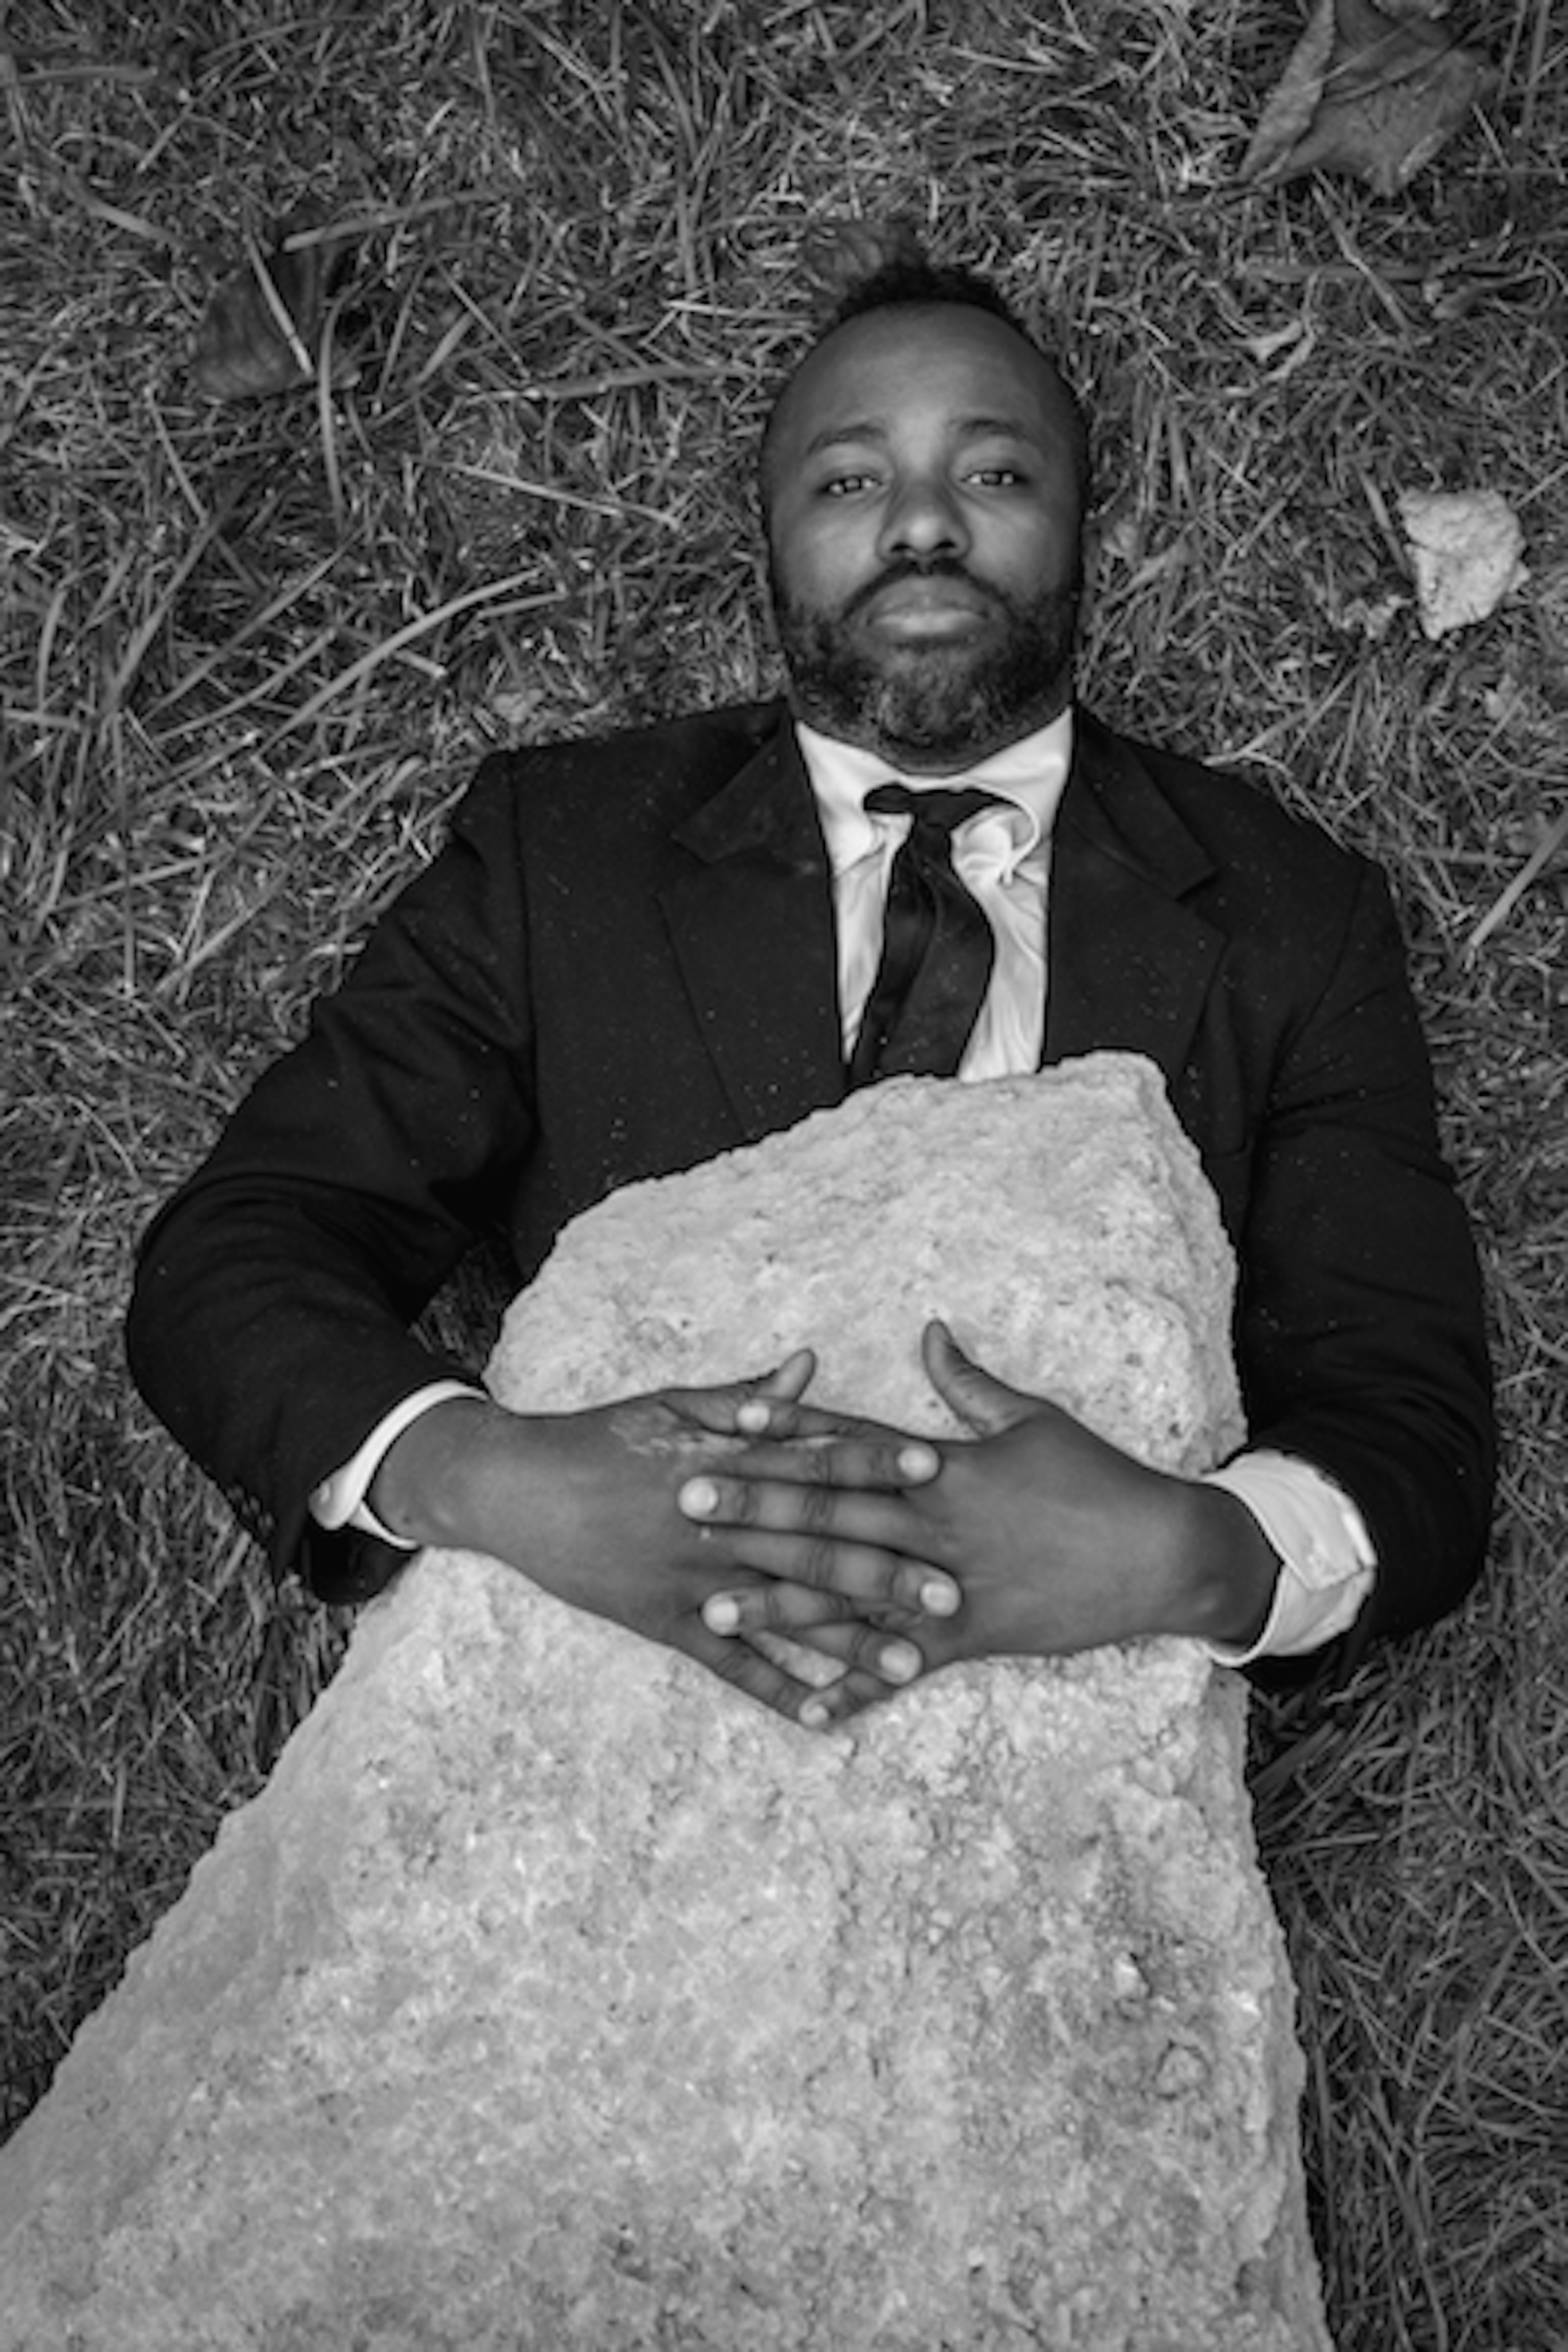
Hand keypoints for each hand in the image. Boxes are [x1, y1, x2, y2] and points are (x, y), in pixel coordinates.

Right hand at [368, 1352, 958, 1730]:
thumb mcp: (673, 1403)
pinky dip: (774, 1691)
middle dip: (886, 1571)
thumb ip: (748, 1396)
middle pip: (814, 1547)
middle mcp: (716, 1521)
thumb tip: (811, 1368)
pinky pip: (728, 1665)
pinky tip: (823, 1717)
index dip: (876, 1465)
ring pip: (783, 1615)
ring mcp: (692, 1577)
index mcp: (723, 1459)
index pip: (814, 1461)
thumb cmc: (603, 1438)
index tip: (937, 1473)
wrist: (519, 1489)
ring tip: (912, 1668)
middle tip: (953, 1593)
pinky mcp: (665, 1621)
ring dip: (849, 1644)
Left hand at [679, 1321, 1278, 1671]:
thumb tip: (928, 1331)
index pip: (851, 1439)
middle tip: (685, 1500)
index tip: (729, 1417)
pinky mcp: (967, 1638)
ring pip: (848, 1595)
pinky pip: (900, 1669)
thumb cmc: (1095, 1479)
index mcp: (942, 1465)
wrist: (1160, 1553)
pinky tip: (805, 1712)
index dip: (789, 1426)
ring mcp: (946, 1585)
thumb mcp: (1033, 1419)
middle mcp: (933, 1524)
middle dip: (755, 1505)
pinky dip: (854, 1692)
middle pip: (829, 1510)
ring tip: (713, 1607)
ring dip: (778, 1603)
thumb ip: (969, 1383)